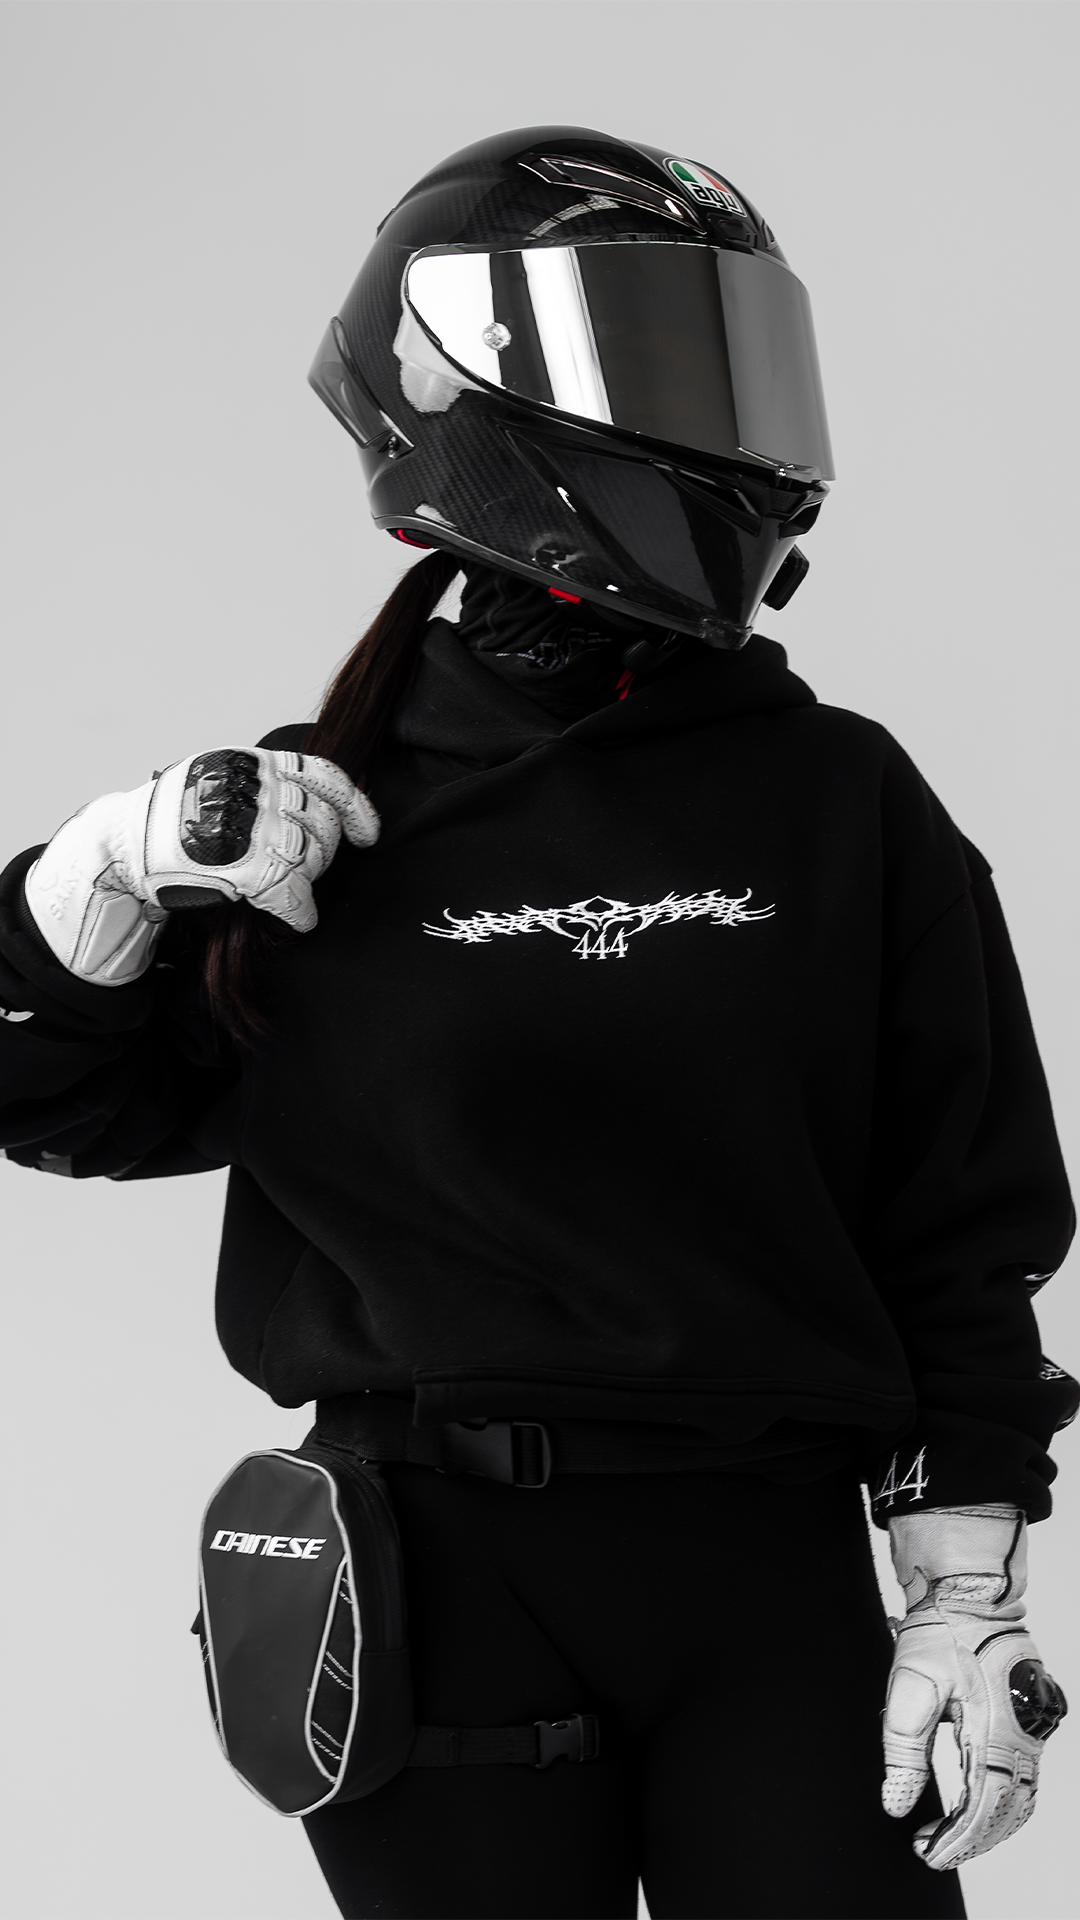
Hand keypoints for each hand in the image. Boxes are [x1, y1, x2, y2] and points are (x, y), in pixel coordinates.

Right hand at [24, 748, 378, 986]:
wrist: (122, 842)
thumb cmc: (169, 817)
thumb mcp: (218, 777)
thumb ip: (261, 784)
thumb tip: (308, 805)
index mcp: (256, 764)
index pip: (324, 776)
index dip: (354, 808)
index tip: (366, 833)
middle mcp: (261, 791)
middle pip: (323, 824)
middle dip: (324, 850)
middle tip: (306, 866)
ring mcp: (257, 829)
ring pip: (313, 859)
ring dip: (310, 879)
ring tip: (294, 887)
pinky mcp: (249, 869)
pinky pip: (295, 896)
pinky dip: (301, 912)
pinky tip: (301, 919)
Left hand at [882, 1505, 1065, 1870]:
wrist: (970, 1589)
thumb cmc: (940, 1629)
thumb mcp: (909, 1685)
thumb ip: (902, 1750)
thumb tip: (895, 1804)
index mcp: (998, 1722)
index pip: (986, 1803)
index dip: (959, 1838)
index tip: (929, 1853)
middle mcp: (1026, 1728)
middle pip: (1010, 1808)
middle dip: (974, 1840)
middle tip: (934, 1851)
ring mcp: (1035, 1723)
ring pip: (1023, 1796)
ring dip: (990, 1825)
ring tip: (950, 1838)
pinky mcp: (1033, 1718)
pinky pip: (1025, 1773)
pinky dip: (1002, 1800)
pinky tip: (974, 1808)